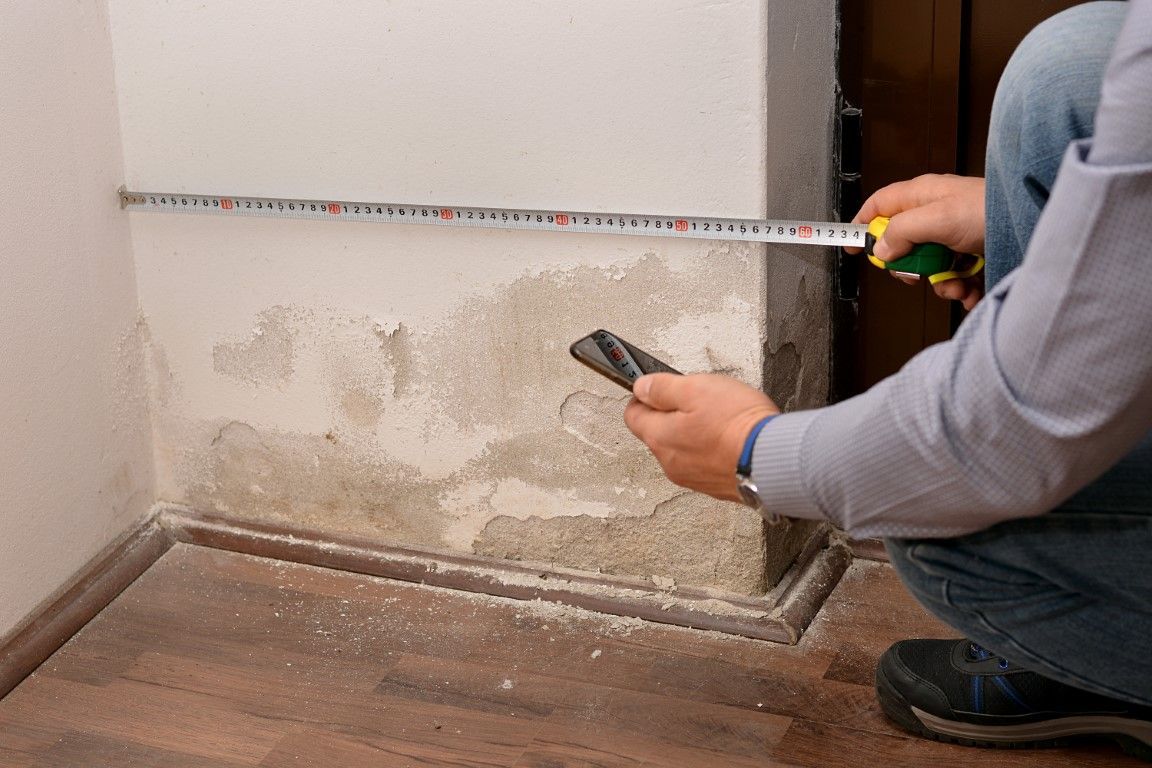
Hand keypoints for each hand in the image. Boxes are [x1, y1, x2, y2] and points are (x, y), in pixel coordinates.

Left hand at [623, 373, 778, 502]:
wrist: (774, 459)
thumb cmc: (737, 424)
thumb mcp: (695, 389)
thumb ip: (662, 388)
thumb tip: (642, 388)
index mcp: (660, 437)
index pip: (633, 415)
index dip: (643, 396)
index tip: (655, 387)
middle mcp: (671, 463)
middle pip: (658, 432)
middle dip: (672, 414)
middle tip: (697, 399)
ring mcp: (693, 477)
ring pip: (682, 449)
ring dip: (694, 433)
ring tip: (720, 417)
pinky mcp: (716, 485)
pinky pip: (705, 462)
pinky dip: (712, 449)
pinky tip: (731, 437)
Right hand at [847, 174, 985, 309]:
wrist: (1034, 223)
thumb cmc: (990, 210)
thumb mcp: (936, 218)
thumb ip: (900, 232)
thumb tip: (880, 249)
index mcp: (922, 196)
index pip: (879, 206)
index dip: (862, 225)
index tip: (850, 245)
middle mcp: (935, 215)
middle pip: (901, 244)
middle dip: (908, 267)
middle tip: (916, 273)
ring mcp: (953, 236)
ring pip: (928, 266)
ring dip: (938, 282)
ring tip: (956, 283)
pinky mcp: (971, 255)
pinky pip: (952, 276)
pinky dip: (960, 288)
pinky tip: (971, 289)